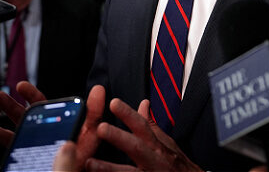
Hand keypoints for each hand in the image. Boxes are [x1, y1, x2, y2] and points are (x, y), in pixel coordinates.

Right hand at [0, 81, 104, 171]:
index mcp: (53, 124)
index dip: (31, 94)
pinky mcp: (25, 164)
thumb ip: (93, 114)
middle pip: (21, 118)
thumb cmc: (83, 157)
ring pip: (10, 139)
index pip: (41, 104)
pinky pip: (10, 163)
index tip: (20, 86)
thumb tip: (99, 89)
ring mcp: (30, 151)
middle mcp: (38, 135)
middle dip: (8, 106)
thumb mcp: (90, 134)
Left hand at [86, 98, 201, 171]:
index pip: (142, 125)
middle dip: (118, 137)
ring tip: (90, 163)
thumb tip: (143, 104)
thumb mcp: (167, 142)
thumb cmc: (178, 165)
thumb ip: (152, 125)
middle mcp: (154, 159)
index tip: (114, 103)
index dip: (128, 114)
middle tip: (101, 128)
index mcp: (157, 145)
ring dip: (109, 168)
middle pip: (135, 146)